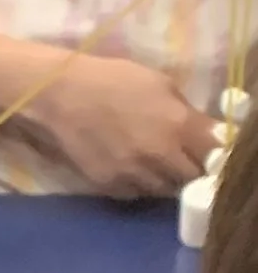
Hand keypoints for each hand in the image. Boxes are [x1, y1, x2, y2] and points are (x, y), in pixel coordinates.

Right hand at [29, 55, 212, 196]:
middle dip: (194, 168)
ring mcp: (133, 174)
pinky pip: (136, 192)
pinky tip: (130, 166)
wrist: (56, 96)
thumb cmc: (110, 80)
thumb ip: (185, 111)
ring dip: (166, 178)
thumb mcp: (159, 83)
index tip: (211, 149)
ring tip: (155, 162)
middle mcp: (160, 156)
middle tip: (184, 157)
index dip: (216, 153)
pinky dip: (139, 183)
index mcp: (179, 125)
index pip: (217, 154)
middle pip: (194, 178)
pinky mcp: (109, 185)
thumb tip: (202, 131)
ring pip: (166, 189)